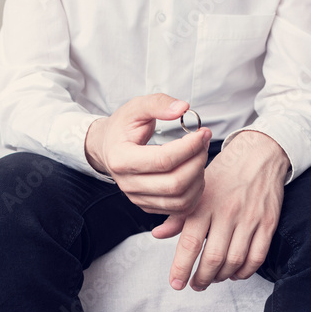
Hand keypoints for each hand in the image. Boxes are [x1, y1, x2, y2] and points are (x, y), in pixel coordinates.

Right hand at [85, 93, 211, 215]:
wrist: (107, 147)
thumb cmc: (122, 127)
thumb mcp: (136, 107)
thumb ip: (158, 103)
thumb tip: (183, 108)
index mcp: (121, 159)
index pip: (163, 160)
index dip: (189, 147)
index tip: (202, 133)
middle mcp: (127, 183)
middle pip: (174, 183)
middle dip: (197, 162)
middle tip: (203, 143)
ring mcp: (137, 197)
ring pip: (180, 199)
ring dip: (199, 178)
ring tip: (199, 157)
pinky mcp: (147, 205)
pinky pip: (179, 208)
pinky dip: (194, 193)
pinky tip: (194, 173)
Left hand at [153, 131, 289, 290]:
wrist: (257, 155)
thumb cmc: (222, 173)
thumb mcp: (195, 189)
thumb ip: (177, 215)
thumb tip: (157, 235)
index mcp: (203, 204)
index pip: (190, 243)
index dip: (181, 267)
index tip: (176, 283)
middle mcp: (225, 212)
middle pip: (213, 257)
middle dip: (201, 277)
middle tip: (194, 285)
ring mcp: (248, 218)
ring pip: (235, 260)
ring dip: (221, 276)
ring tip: (212, 278)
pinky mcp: (267, 223)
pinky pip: (257, 256)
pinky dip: (245, 271)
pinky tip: (235, 273)